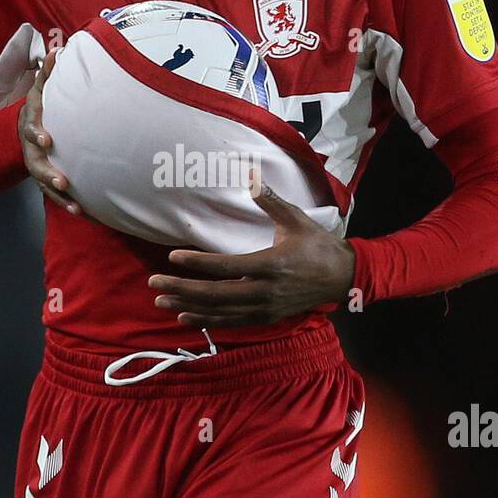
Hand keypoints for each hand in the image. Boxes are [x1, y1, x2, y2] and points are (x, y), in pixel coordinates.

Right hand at [18, 51, 81, 212]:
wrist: (27, 128)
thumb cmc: (41, 106)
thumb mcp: (40, 89)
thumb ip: (47, 73)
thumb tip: (57, 51)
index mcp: (31, 126)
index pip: (31, 130)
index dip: (36, 134)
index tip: (46, 139)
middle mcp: (31, 150)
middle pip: (36, 165)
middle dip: (48, 174)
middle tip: (62, 182)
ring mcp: (38, 167)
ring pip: (45, 185)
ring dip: (60, 197)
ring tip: (76, 207)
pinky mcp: (47, 181)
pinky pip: (57, 196)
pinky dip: (68, 205)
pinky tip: (84, 213)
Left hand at [147, 175, 356, 326]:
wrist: (343, 278)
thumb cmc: (318, 246)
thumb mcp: (296, 220)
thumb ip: (270, 201)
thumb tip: (251, 175)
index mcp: (271, 264)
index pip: (227, 266)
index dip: (198, 263)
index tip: (173, 257)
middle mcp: (265, 290)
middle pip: (216, 293)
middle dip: (182, 288)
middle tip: (154, 282)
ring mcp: (265, 308)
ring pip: (220, 311)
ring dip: (188, 306)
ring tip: (161, 301)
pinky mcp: (266, 317)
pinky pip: (232, 322)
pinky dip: (207, 321)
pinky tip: (186, 317)